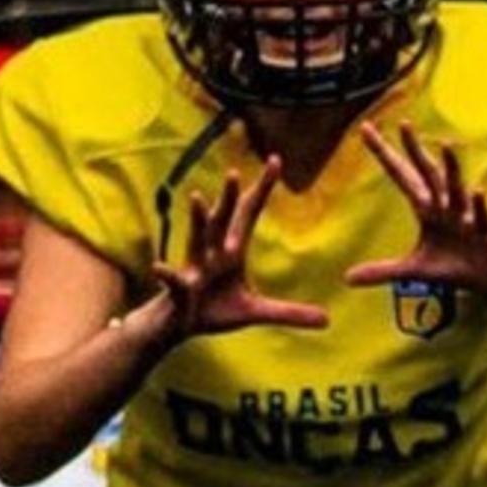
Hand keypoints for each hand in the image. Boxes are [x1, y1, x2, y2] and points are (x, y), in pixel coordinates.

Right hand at [151, 159, 328, 340]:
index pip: (249, 213)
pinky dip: (168, 274)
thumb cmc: (214, 311)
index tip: (276, 160)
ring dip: (197, 220)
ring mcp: (194, 269)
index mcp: (231, 252)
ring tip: (197, 198)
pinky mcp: (179, 290)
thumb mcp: (255, 312)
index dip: (262, 188)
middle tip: (236, 172)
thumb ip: (289, 313)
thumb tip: (327, 320)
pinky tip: (159, 267)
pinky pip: (174, 281)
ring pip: (196, 240)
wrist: (180, 326)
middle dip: (230, 198)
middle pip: (223, 220)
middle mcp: (212, 253)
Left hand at [347, 122, 486, 331]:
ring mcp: (467, 218)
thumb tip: (346, 278)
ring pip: (456, 190)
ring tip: (446, 145)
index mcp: (427, 209)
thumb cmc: (456, 268)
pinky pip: (482, 217)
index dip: (384, 154)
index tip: (366, 128)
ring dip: (451, 169)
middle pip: (427, 174)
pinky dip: (479, 205)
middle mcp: (446, 206)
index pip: (401, 176)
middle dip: (415, 151)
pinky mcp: (486, 234)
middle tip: (404, 124)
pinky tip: (477, 190)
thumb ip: (382, 271)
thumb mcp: (414, 271)